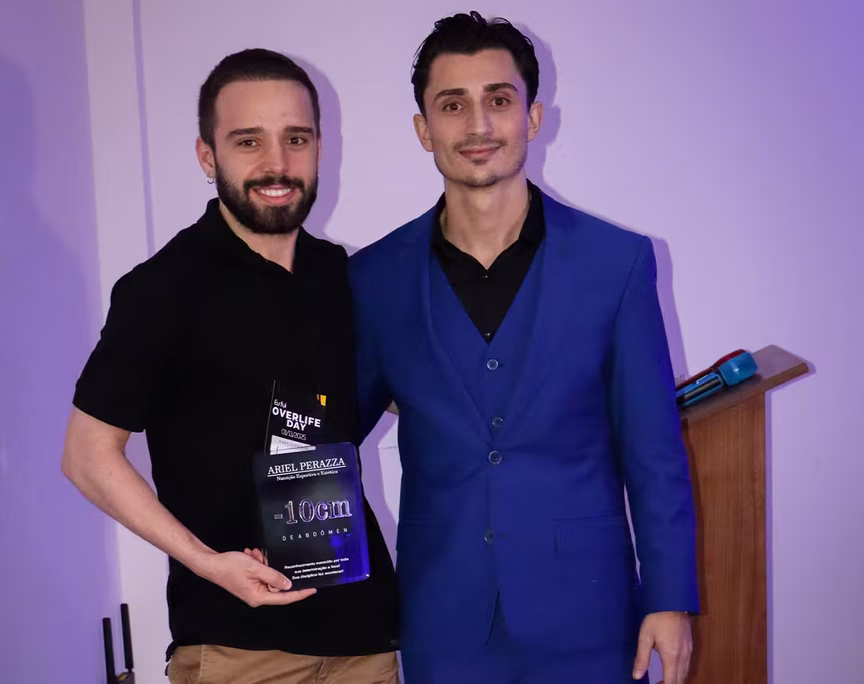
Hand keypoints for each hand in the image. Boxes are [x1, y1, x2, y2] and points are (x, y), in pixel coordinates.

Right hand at [197, 550, 315, 606]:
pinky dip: (257, 563)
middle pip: (276, 583)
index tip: (312, 588)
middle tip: (262, 556)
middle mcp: (257, 596)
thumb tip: (289, 585)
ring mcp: (253, 590)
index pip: (284, 597)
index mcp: (259, 597)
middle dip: (272, 567)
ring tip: (253, 555)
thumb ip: (274, 576)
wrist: (211, 563)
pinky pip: (260, 573)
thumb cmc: (230, 566)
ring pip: (268, 575)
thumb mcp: (255, 568)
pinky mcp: (249, 583)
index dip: (300, 593)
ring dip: (263, 563)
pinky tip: (250, 555)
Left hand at [632, 611, 691, 682]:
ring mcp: (689, 652)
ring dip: (676, 680)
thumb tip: (636, 676)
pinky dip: (680, 672)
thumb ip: (641, 658)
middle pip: (680, 680)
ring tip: (663, 679)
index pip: (671, 682)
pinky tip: (672, 669)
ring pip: (685, 674)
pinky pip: (687, 666)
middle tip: (657, 683)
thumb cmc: (657, 618)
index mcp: (671, 657)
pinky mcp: (691, 646)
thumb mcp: (645, 637)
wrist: (673, 602)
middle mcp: (683, 657)